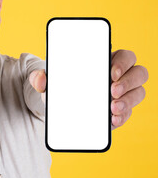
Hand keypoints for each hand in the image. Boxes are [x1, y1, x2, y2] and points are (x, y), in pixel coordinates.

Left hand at [28, 49, 148, 129]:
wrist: (58, 103)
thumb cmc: (60, 84)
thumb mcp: (49, 80)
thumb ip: (40, 77)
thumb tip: (39, 79)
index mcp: (105, 61)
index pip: (124, 56)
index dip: (122, 61)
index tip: (111, 72)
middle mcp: (119, 76)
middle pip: (138, 73)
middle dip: (128, 81)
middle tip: (112, 91)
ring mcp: (122, 94)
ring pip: (138, 93)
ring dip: (128, 101)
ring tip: (112, 109)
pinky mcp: (118, 111)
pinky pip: (128, 113)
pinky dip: (122, 117)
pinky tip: (112, 121)